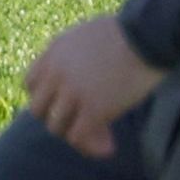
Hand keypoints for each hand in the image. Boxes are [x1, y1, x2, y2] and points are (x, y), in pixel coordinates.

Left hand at [25, 14, 165, 159]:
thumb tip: (78, 80)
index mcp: (54, 52)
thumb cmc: (128, 33)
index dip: (45, 97)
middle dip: (56, 118)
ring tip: (101, 136)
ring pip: (56, 127)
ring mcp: (73, 92)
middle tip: (80, 123)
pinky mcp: (93, 108)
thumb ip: (73, 56)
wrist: (149, 35)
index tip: (63, 104)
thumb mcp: (86, 36)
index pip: (30, 84)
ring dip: (76, 135)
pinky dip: (91, 146)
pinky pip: (78, 137)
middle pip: (38, 109)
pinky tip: (109, 146)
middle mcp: (56, 73)